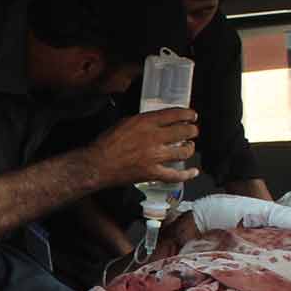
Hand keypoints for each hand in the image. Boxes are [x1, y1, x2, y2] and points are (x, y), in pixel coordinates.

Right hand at [79, 109, 199, 188]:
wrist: (97, 164)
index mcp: (146, 122)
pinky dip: (186, 175)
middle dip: (192, 130)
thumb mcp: (124, 122)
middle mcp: (153, 138)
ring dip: (190, 148)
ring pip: (184, 151)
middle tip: (193, 131)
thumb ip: (142, 121)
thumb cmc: (106, 144)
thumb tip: (155, 121)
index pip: (175, 114)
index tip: (191, 116)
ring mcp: (155, 156)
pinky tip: (193, 172)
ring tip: (189, 147)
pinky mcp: (153, 173)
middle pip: (184, 131)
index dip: (187, 114)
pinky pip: (175, 175)